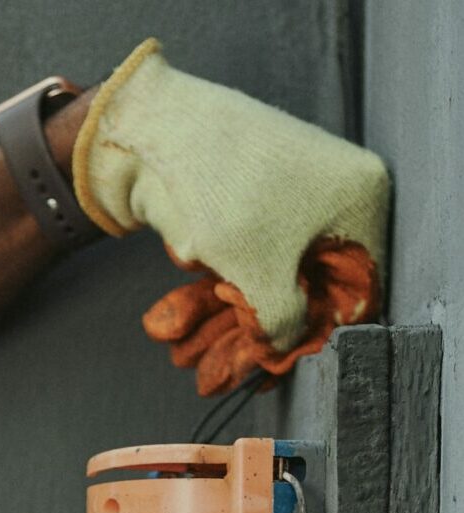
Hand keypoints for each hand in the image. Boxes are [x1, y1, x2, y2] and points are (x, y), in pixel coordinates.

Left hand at [74, 39, 388, 396]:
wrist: (156, 135)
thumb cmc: (223, 193)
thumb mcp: (261, 274)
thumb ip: (283, 322)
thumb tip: (286, 349)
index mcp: (360, 201)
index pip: (358, 287)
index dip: (318, 332)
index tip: (280, 366)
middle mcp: (332, 197)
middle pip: (304, 287)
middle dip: (256, 333)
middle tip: (222, 374)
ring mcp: (286, 200)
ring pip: (261, 279)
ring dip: (223, 325)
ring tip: (186, 358)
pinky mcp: (244, 207)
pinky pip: (235, 263)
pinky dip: (207, 296)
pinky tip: (176, 332)